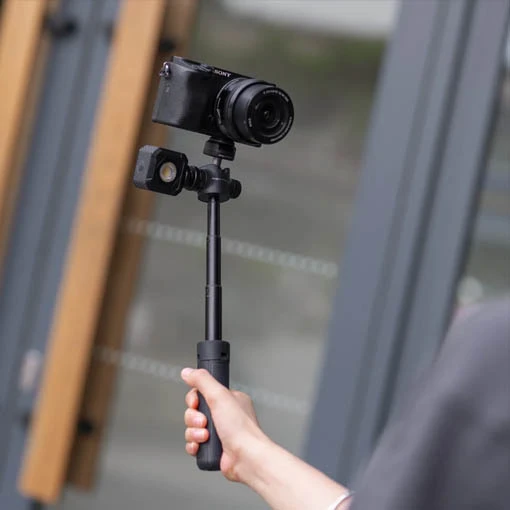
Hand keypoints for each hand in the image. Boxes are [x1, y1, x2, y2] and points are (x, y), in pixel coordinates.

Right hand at [181, 367, 268, 482]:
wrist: (246, 458)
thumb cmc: (241, 429)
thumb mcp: (219, 396)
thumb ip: (203, 381)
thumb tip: (188, 372)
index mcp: (229, 399)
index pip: (203, 392)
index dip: (195, 398)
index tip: (196, 403)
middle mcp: (224, 415)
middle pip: (194, 411)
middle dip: (193, 418)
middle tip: (203, 422)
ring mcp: (219, 432)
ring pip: (192, 428)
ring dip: (194, 432)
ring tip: (205, 436)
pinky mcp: (213, 448)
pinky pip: (193, 443)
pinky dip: (194, 445)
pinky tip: (200, 446)